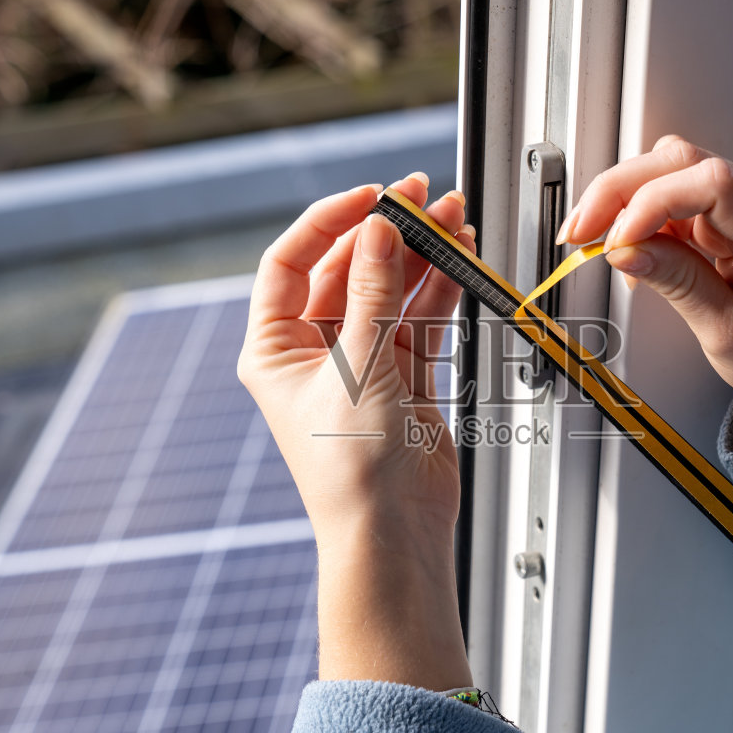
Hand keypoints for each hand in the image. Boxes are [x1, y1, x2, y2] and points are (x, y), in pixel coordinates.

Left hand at [239, 173, 475, 690]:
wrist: (392, 534)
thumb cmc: (351, 472)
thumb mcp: (358, 367)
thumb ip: (373, 292)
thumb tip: (378, 230)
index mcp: (275, 350)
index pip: (290, 262)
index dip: (328, 222)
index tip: (370, 197)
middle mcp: (313, 354)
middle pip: (347, 271)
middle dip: (386, 233)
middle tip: (422, 199)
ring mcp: (360, 366)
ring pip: (390, 291)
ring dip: (420, 256)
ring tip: (453, 220)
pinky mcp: (402, 381)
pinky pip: (419, 320)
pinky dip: (438, 290)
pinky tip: (458, 259)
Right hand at [559, 136, 732, 439]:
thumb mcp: (730, 337)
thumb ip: (678, 285)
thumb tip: (625, 248)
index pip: (711, 183)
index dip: (650, 202)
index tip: (614, 242)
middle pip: (683, 162)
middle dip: (620, 192)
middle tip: (578, 235)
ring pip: (675, 170)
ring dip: (625, 200)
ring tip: (596, 244)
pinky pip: (683, 195)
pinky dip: (645, 216)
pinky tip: (630, 249)